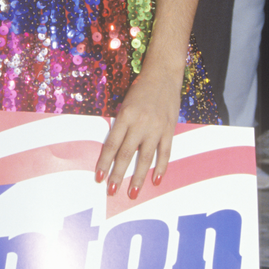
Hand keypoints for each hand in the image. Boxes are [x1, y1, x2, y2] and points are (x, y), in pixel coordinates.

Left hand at [96, 69, 180, 194]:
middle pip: (127, 154)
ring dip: (138, 176)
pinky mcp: (169, 130)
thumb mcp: (124, 106)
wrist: (163, 76)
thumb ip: (120, 127)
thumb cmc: (139, 91)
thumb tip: (114, 151)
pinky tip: (155, 180)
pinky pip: (165, 152)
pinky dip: (161, 167)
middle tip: (111, 190)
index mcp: (124, 117)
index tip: (98, 177)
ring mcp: (156, 128)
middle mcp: (140, 124)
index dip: (104, 163)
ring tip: (132, 192)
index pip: (112, 145)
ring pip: (146, 157)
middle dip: (118, 174)